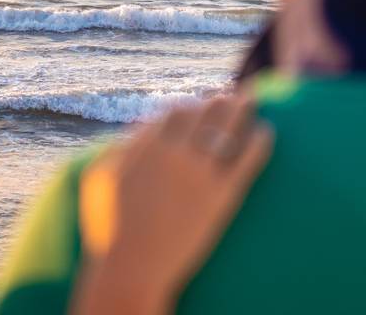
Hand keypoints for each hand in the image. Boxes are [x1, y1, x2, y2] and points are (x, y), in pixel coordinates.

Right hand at [73, 96, 273, 313]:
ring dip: (240, 109)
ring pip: (226, 127)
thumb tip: (133, 132)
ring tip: (251, 100)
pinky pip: (246, 159)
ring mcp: (199, 171)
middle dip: (216, 102)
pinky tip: (266, 132)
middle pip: (202, 113)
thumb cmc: (108, 228)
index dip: (187, 105)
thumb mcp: (99, 178)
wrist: (132, 267)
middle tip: (228, 97)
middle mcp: (174, 151)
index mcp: (145, 145)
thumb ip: (116, 150)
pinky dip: (258, 141)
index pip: (173, 111)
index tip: (195, 104)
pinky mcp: (221, 195)